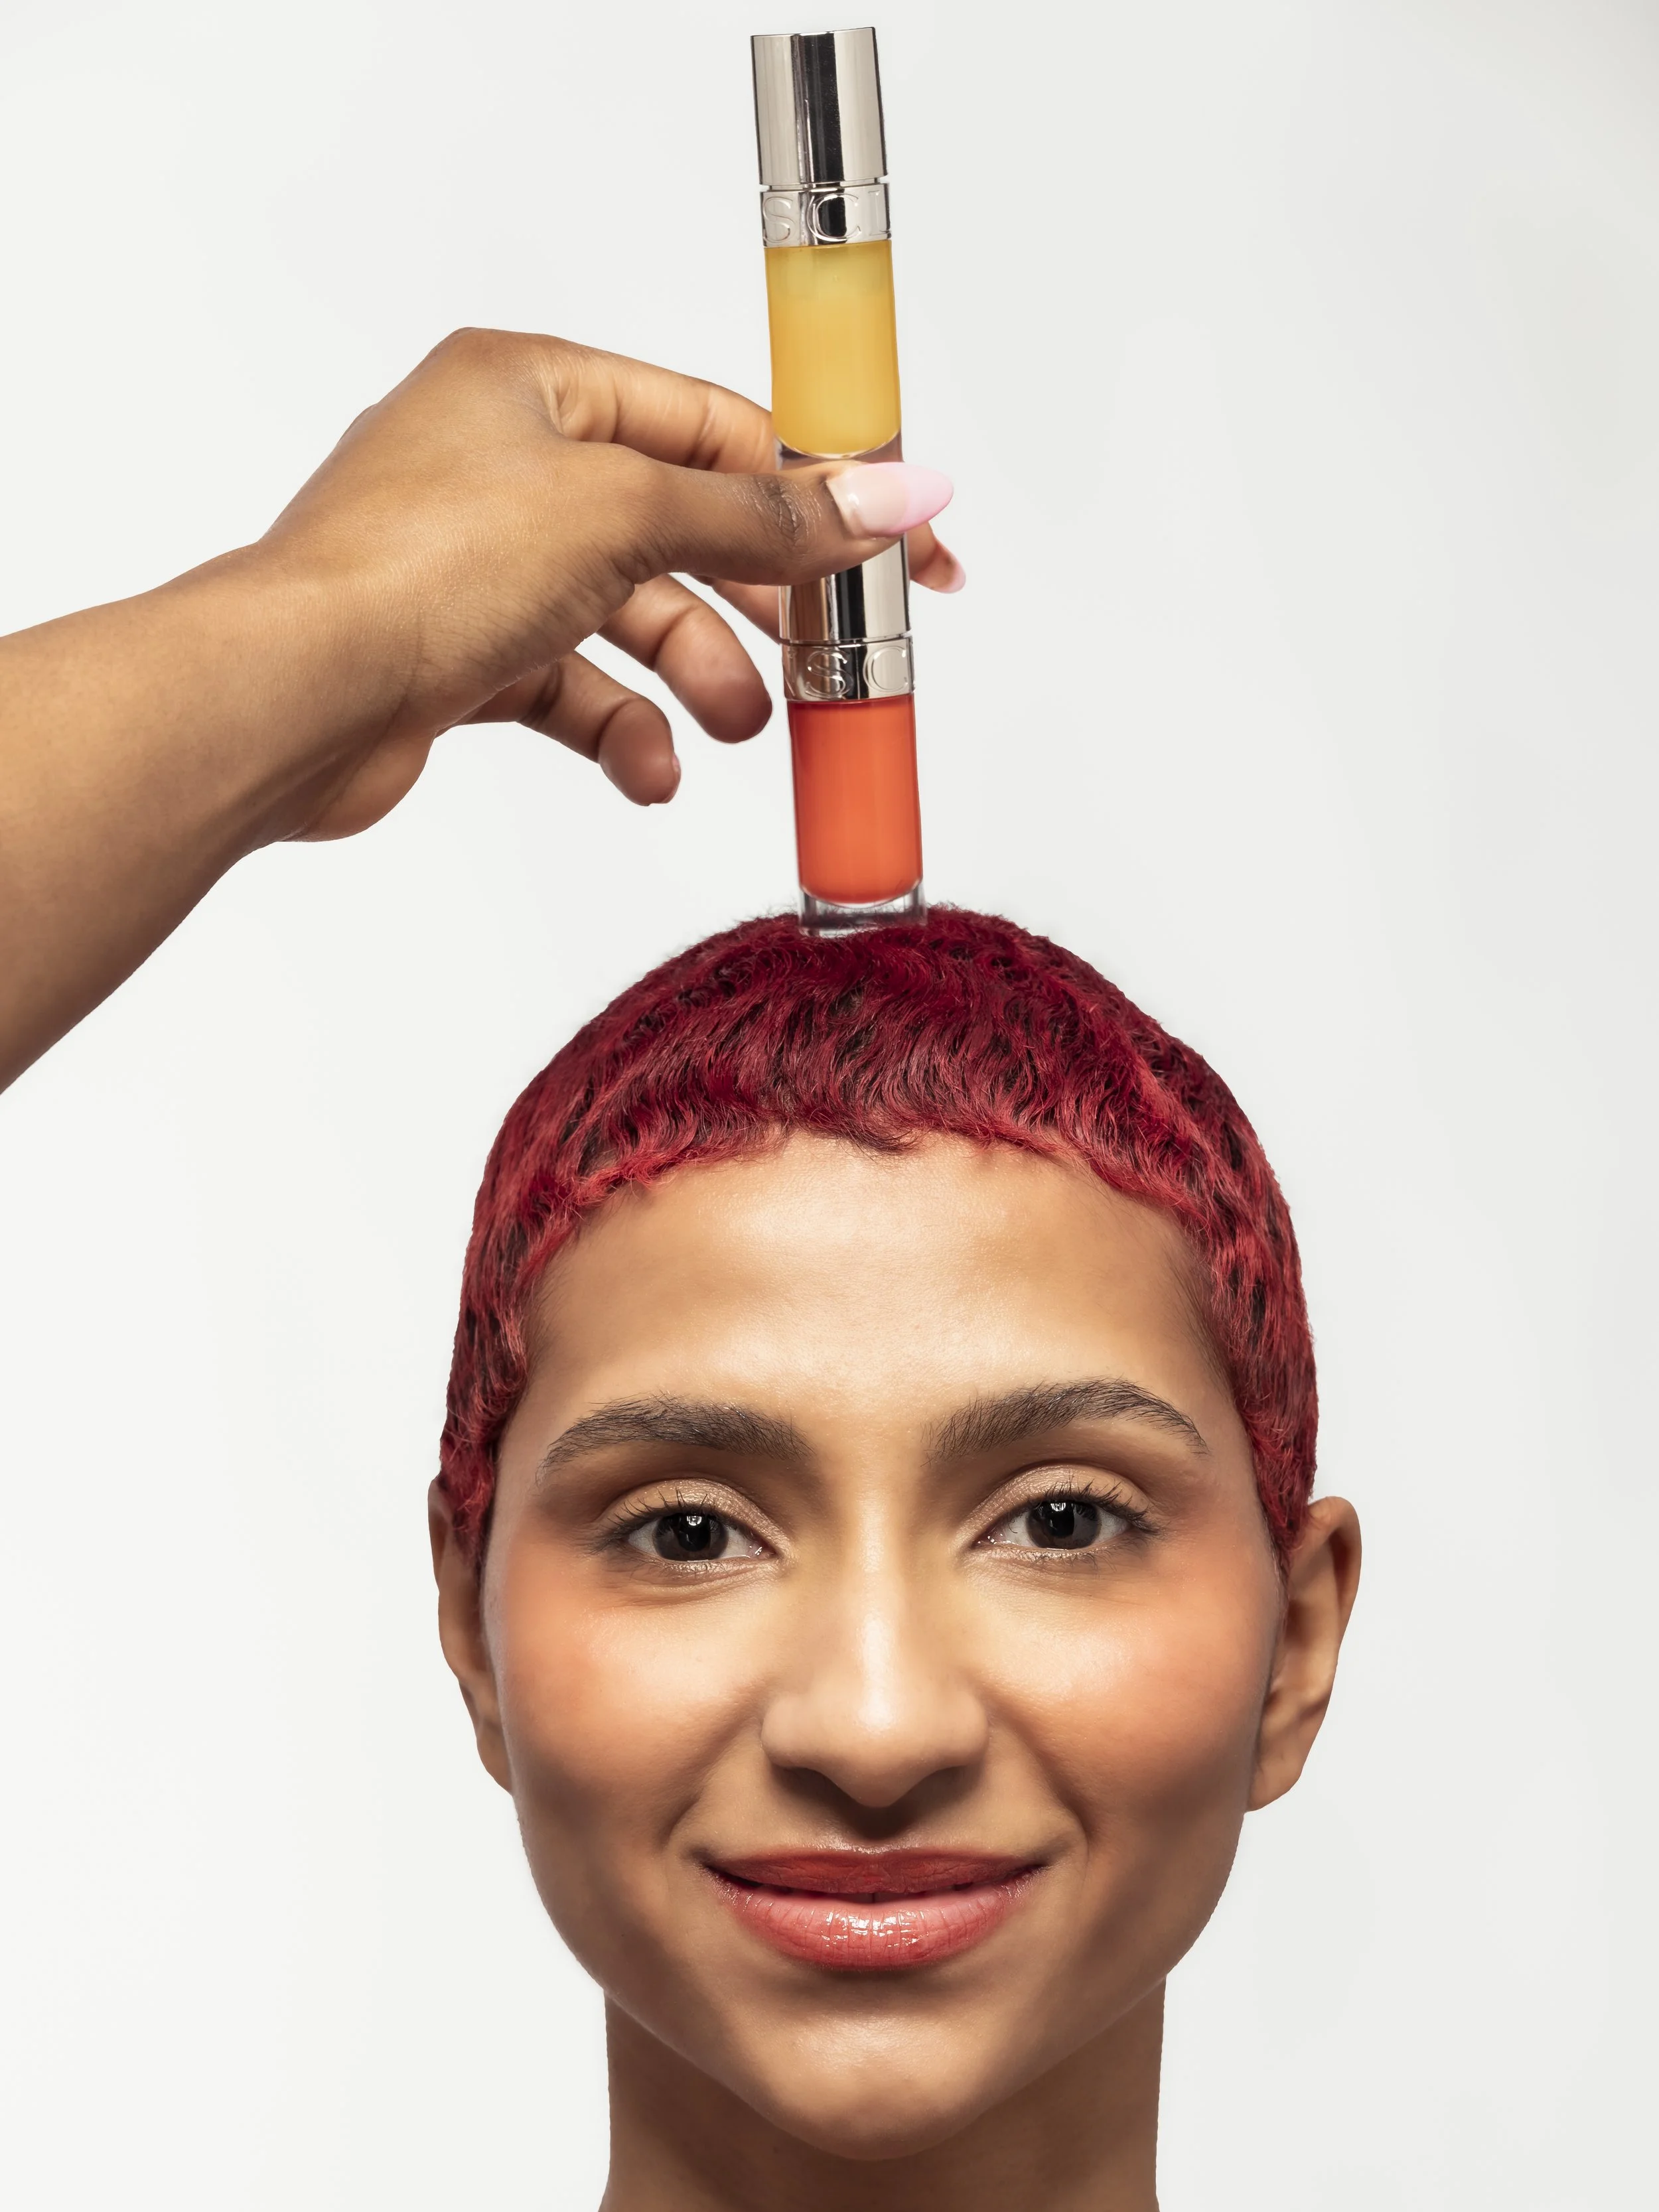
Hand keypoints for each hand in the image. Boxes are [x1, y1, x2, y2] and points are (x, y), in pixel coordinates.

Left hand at [0, 328, 956, 1085]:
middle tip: (829, 658)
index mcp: (532, 386)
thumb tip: (892, 495)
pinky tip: (650, 770)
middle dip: (755, 603)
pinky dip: (622, 729)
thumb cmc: (418, 568)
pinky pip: (574, 689)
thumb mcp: (627, 515)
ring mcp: (478, 566)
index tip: (896, 547)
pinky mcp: (462, 657)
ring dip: (695, 677)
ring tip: (737, 727)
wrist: (292, 697)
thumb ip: (766, 516)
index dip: (815, 487)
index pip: (712, 426)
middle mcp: (502, 466)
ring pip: (629, 617)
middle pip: (678, 528)